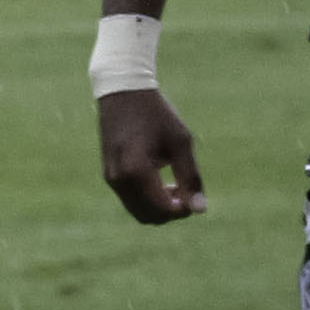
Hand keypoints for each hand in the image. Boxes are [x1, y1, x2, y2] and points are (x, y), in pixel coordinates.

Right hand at [99, 88, 207, 223]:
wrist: (123, 91)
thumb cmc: (156, 114)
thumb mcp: (180, 142)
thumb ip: (191, 177)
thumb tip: (200, 210)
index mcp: (136, 170)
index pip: (162, 209)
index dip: (183, 210)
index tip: (194, 194)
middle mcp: (119, 179)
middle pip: (149, 217)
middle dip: (170, 212)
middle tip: (185, 190)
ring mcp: (111, 178)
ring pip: (138, 212)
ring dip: (159, 207)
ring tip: (174, 184)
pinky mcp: (109, 174)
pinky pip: (130, 200)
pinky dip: (147, 199)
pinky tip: (160, 179)